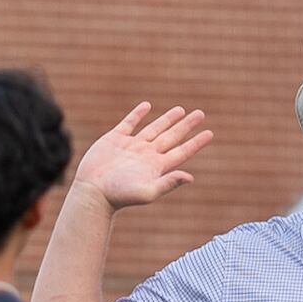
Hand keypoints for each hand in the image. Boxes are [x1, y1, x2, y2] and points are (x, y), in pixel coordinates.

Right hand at [76, 103, 212, 210]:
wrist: (92, 191)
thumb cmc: (119, 195)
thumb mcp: (147, 191)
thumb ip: (168, 183)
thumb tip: (191, 177)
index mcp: (157, 166)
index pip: (182, 151)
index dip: (196, 142)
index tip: (210, 133)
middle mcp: (147, 155)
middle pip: (172, 136)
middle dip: (186, 125)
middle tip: (200, 114)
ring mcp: (131, 146)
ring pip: (154, 128)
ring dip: (167, 119)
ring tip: (180, 110)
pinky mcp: (114, 139)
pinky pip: (129, 123)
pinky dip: (138, 114)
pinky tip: (147, 106)